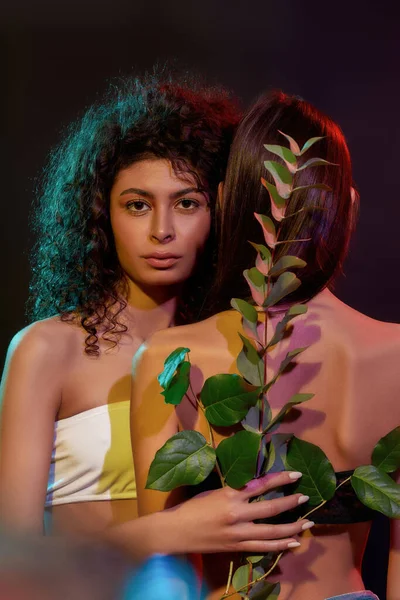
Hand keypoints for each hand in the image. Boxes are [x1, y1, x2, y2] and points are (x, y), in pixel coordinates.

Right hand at [158, 471, 312, 554]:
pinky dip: (280, 546)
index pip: (261, 485)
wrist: (176, 531)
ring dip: (292, 527)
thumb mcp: (214, 492)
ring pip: (271, 532)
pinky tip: (293, 543)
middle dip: (290, 503)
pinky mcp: (236, 547)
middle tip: (306, 498)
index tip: (295, 476)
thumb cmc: (192, 507)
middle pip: (271, 509)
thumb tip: (258, 486)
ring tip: (307, 522)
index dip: (280, 480)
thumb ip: (236, 490)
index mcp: (230, 495)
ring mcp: (238, 534)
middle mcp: (236, 514)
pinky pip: (263, 548)